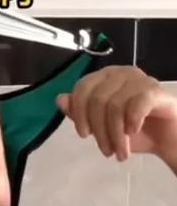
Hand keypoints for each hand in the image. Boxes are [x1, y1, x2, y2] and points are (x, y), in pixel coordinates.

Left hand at [58, 65, 176, 168]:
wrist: (169, 137)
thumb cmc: (135, 129)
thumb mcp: (104, 125)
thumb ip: (81, 112)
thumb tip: (60, 100)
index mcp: (105, 76)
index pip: (82, 88)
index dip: (78, 112)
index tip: (84, 135)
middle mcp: (121, 72)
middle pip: (97, 99)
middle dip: (100, 130)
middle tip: (107, 151)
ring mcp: (139, 79)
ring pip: (116, 105)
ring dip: (116, 136)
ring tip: (121, 153)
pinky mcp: (156, 90)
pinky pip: (137, 104)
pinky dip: (131, 122)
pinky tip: (133, 134)